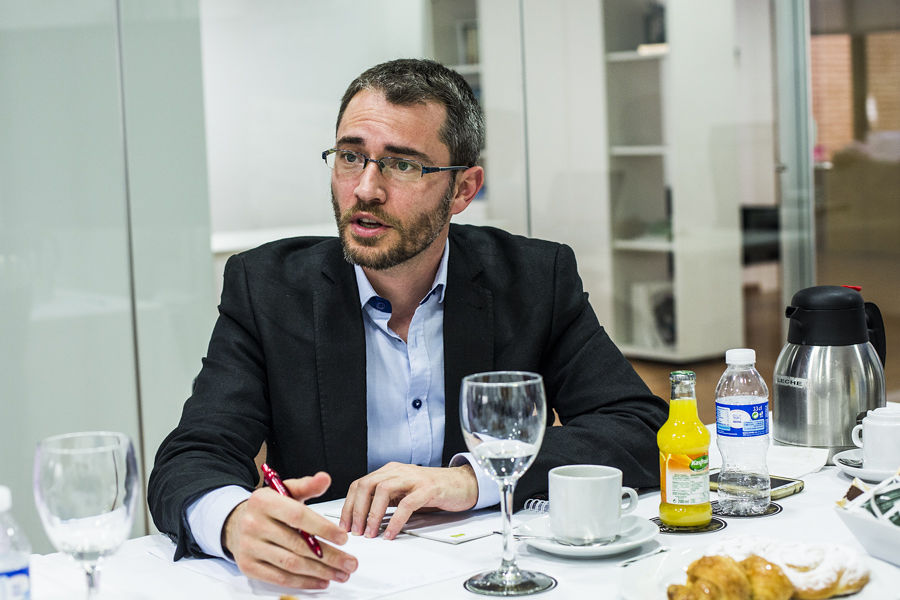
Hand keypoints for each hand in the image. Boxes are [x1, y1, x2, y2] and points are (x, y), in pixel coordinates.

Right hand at [223, 472, 357, 589]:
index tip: (343, 538)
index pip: (298, 516)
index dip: (323, 528)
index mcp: (264, 501)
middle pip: (298, 545)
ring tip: (341, 573)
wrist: (236, 523)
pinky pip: (280, 578)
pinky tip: (321, 580)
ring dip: (320, 572)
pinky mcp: (249, 566)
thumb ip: (307, 486)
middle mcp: (254, 524)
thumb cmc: (267, 508)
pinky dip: (304, 582)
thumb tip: (325, 478)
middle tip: (350, 562)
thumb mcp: (285, 491)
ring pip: (291, 564)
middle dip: (329, 556)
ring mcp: (250, 547)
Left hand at [339, 462, 477, 539]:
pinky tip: (391, 533)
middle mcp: (398, 471)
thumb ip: (385, 499)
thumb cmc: (432, 490)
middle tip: (355, 531)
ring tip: (370, 533)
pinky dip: (395, 520)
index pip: (360, 484)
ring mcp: (413, 478)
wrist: (462, 483)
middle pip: (367, 484)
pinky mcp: (428, 488)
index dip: (349, 505)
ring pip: (383, 490)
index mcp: (389, 471)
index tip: (344, 525)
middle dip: (357, 509)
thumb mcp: (403, 492)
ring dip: (373, 514)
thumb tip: (362, 518)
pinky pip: (407, 504)